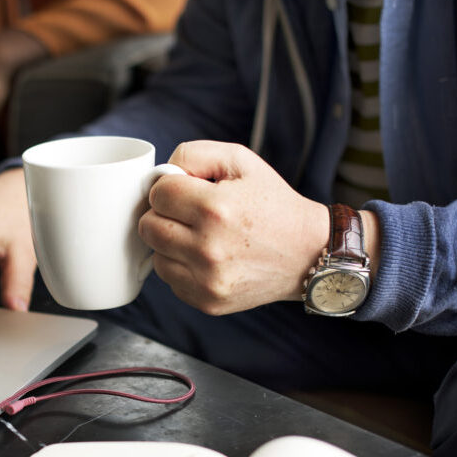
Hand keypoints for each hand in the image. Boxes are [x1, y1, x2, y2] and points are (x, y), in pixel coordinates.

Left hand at [139, 141, 329, 314]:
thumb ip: (193, 155)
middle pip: (148, 226)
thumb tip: (160, 174)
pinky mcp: (207, 301)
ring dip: (170, 243)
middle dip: (163, 215)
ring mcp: (207, 280)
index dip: (169, 188)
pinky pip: (170, 279)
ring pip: (155, 254)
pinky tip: (207, 258)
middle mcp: (208, 248)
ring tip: (200, 236)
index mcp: (216, 209)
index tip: (186, 191)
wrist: (308, 253)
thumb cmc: (272, 204)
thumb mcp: (240, 161)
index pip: (158, 194)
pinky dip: (181, 267)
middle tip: (187, 213)